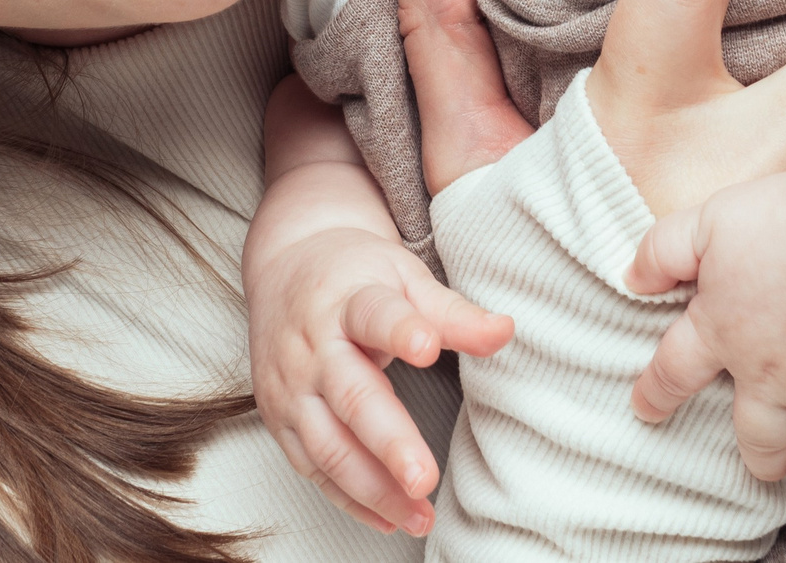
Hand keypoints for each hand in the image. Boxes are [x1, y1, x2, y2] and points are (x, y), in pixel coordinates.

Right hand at [246, 171, 511, 533]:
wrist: (285, 266)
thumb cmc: (354, 274)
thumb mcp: (403, 276)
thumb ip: (451, 312)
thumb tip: (505, 330)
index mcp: (347, 300)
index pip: (375, 314)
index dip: (401, 331)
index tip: (428, 347)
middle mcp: (312, 347)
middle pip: (350, 397)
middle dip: (387, 441)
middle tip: (424, 478)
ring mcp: (292, 388)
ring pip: (328, 445)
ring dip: (374, 488)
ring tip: (420, 514)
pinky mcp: (280, 420)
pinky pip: (312, 469)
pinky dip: (350, 500)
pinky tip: (389, 518)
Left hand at [625, 171, 785, 474]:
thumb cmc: (785, 216)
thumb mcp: (707, 222)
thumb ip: (663, 252)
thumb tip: (631, 280)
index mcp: (722, 332)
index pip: (675, 372)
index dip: (656, 393)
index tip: (645, 411)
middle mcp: (770, 373)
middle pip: (759, 438)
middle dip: (761, 459)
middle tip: (763, 467)